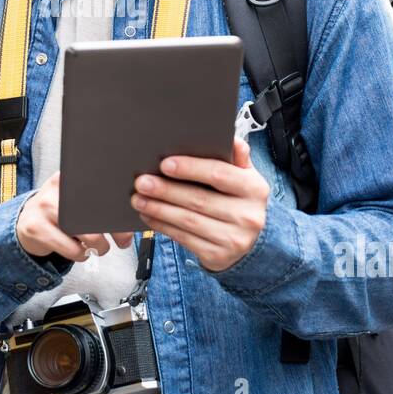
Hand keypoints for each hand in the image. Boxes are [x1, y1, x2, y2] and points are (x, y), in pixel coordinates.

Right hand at [16, 170, 133, 263]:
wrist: (24, 223)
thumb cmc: (58, 212)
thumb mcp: (75, 199)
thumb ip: (98, 202)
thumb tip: (129, 222)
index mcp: (72, 176)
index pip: (103, 189)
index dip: (119, 208)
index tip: (128, 221)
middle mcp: (57, 188)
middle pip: (98, 212)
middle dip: (116, 231)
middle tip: (122, 241)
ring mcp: (45, 208)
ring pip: (88, 234)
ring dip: (99, 246)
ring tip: (96, 246)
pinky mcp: (37, 229)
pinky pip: (73, 250)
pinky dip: (81, 255)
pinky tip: (79, 250)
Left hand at [131, 137, 269, 272]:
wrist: (250, 245)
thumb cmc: (239, 202)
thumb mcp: (244, 178)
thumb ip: (236, 158)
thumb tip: (230, 138)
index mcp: (254, 189)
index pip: (219, 174)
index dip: (190, 168)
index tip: (165, 164)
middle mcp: (247, 215)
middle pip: (199, 199)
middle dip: (166, 190)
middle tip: (142, 182)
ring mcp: (234, 238)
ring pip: (188, 220)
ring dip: (158, 209)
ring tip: (138, 199)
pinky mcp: (218, 256)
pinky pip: (184, 238)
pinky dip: (162, 226)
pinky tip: (149, 216)